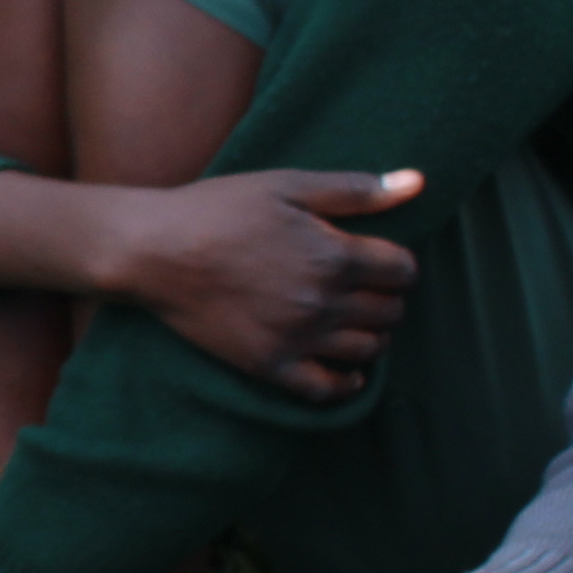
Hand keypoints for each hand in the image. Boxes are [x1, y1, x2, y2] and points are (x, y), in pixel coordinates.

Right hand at [102, 169, 429, 394]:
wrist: (154, 251)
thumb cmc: (218, 209)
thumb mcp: (287, 186)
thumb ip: (356, 190)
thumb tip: (419, 183)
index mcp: (334, 255)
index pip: (403, 271)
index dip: (398, 264)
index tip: (379, 261)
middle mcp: (324, 302)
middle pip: (390, 311)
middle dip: (386, 298)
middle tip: (364, 289)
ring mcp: (297, 338)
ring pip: (368, 349)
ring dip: (371, 335)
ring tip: (352, 321)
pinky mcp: (269, 364)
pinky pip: (326, 388)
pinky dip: (346, 383)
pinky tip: (345, 370)